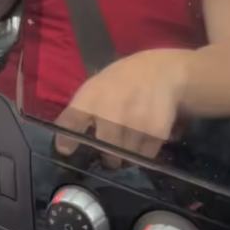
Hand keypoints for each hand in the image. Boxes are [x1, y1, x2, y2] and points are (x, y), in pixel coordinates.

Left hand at [54, 49, 190, 166]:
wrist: (162, 72)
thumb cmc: (123, 81)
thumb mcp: (96, 87)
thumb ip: (81, 113)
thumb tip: (67, 145)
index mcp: (91, 97)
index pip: (71, 124)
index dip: (66, 141)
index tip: (67, 151)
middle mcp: (112, 111)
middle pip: (106, 150)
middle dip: (108, 157)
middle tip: (112, 155)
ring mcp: (135, 122)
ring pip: (126, 156)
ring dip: (128, 154)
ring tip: (132, 140)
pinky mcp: (155, 132)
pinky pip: (145, 155)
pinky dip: (145, 151)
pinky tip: (146, 135)